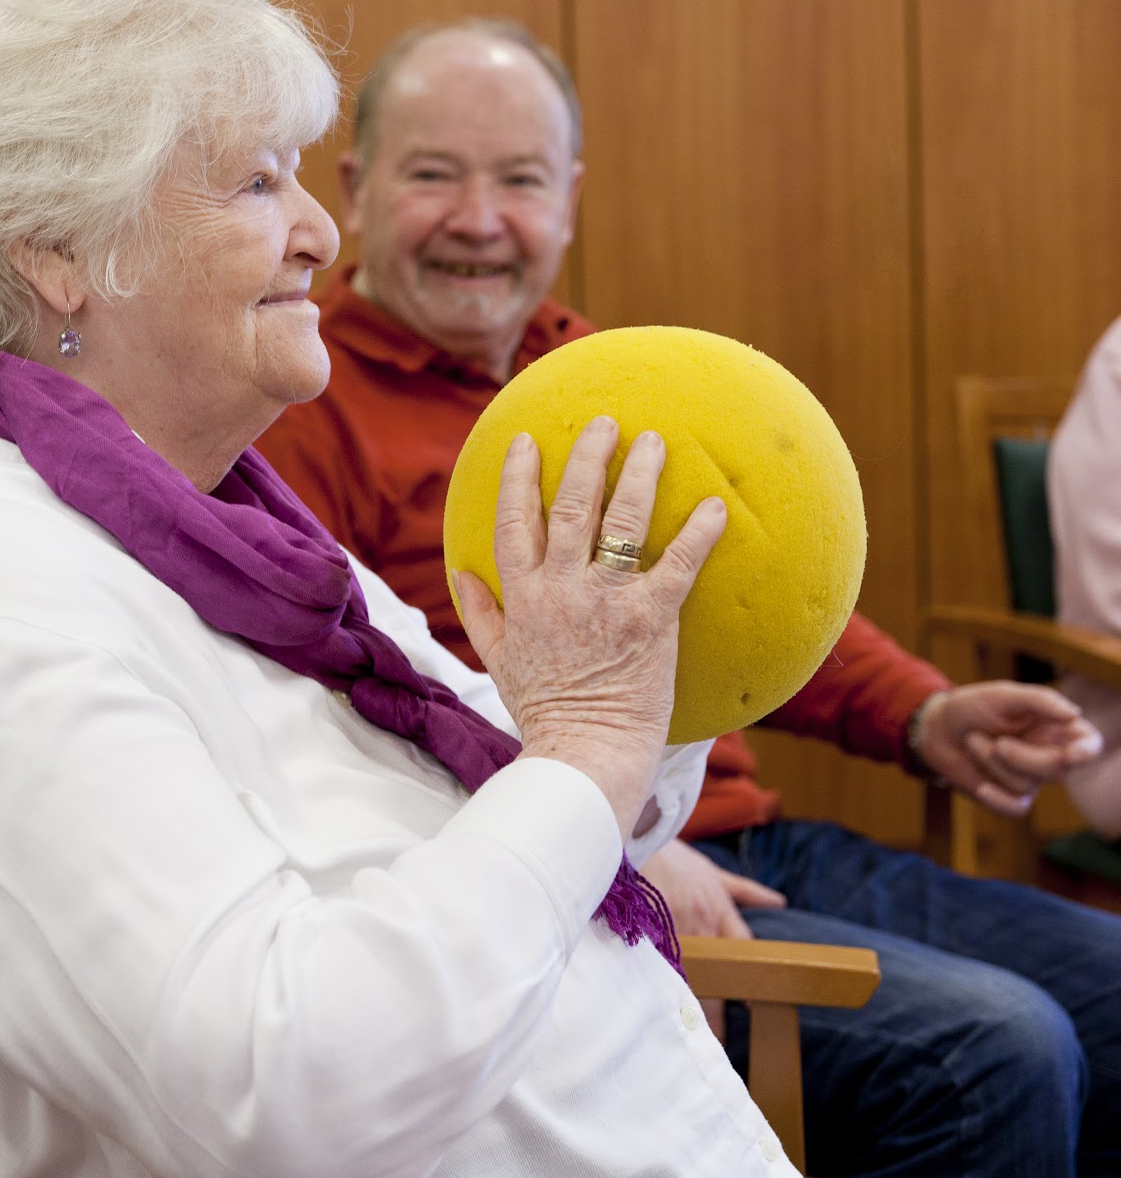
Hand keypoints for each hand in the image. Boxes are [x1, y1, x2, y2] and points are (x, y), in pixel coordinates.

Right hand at [454, 418, 727, 834]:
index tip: (524, 441)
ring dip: (639, 476)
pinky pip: (677, 567)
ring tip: (654, 442)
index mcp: (523, 596)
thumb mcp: (498, 660)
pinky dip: (697, 534)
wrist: (583, 755)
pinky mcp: (651, 621)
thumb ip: (481, 612)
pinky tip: (715, 507)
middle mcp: (561, 589)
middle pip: (571, 506)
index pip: (514, 520)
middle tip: (604, 422)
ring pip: (621, 523)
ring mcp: (606, 602)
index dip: (518, 476)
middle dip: (586, 457)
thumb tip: (461, 573)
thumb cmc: (544, 711)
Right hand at [640, 838, 785, 1038]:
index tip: (751, 1010)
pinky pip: (652, 961)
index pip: (741, 955)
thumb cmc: (673, 856)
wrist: (636, 835)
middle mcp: (700, 923)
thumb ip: (745, 891)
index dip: (746, 985)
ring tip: (687, 1033)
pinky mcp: (644, 926)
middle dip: (715, 1011)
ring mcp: (670, 926)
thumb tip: (779, 902)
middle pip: (714, 977)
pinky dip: (654, 983)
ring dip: (687, 1003)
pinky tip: (652, 1006)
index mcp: (718, 910)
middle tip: (718, 1037)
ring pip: (685, 975)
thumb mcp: (712, 871)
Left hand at [912, 682, 1103, 815]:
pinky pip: (1016, 808)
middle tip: (998, 742)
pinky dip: (997, 799)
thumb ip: (1039, 701)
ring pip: (1027, 784)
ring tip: (973, 741)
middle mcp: (1049, 754)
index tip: (1073, 754)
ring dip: (992, 761)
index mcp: (1056, 728)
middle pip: (1060, 770)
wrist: (935, 728)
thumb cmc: (971, 707)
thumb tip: (1074, 713)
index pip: (1088, 745)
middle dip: (1025, 758)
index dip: (1086, 752)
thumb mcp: (1002, 696)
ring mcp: (1031, 777)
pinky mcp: (1009, 795)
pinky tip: (982, 787)